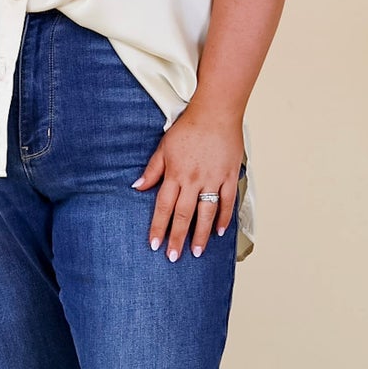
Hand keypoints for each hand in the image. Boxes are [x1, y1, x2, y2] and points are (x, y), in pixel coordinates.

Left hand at [132, 101, 244, 260]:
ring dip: (201, 234)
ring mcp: (213, 178)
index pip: (163, 206)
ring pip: (206, 212)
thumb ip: (152, 169)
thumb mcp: (164, 147)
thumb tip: (138, 187)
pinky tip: (219, 231)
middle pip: (183, 214)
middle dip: (177, 238)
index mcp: (175, 173)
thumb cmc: (189, 127)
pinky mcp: (230, 175)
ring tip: (197, 252)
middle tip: (173, 257)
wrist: (216, 111)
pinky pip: (227, 201)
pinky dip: (224, 217)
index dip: (158, 227)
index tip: (155, 244)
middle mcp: (193, 179)